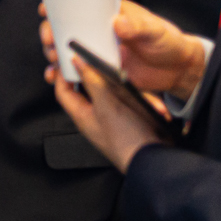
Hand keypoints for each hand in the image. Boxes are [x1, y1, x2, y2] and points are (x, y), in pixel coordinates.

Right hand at [38, 1, 205, 100]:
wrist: (178, 71)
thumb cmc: (168, 43)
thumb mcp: (155, 31)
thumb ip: (139, 26)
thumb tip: (116, 23)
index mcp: (108, 13)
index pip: (77, 4)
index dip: (56, 5)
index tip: (45, 10)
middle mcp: (98, 30)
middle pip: (65, 27)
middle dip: (50, 32)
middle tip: (49, 41)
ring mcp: (97, 49)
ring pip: (66, 48)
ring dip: (53, 52)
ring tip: (53, 58)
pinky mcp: (100, 69)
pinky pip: (76, 69)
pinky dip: (62, 72)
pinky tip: (55, 76)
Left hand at [51, 55, 162, 172]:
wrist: (155, 161)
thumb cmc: (127, 140)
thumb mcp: (107, 106)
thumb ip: (92, 82)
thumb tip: (77, 63)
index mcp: (82, 115)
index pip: (63, 91)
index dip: (63, 75)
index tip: (70, 59)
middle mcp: (96, 116)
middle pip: (93, 88)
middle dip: (106, 78)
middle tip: (113, 68)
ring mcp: (115, 118)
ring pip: (119, 94)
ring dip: (133, 93)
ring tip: (144, 97)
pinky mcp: (133, 120)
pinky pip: (136, 104)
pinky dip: (146, 103)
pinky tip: (156, 108)